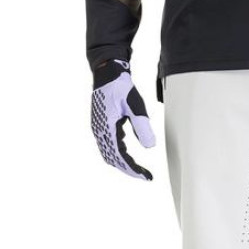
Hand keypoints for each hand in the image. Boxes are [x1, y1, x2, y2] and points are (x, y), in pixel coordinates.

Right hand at [90, 59, 155, 179]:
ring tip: (138, 169)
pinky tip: (129, 153)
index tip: (146, 176)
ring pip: (109, 153)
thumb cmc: (121, 87)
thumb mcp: (136, 106)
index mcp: (106, 128)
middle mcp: (99, 131)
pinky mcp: (101, 124)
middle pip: (112, 159)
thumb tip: (149, 146)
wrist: (108, 72)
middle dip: (129, 169)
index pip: (119, 157)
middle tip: (145, 176)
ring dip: (123, 163)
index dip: (133, 169)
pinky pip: (108, 144)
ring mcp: (98, 128)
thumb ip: (142, 126)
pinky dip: (119, 153)